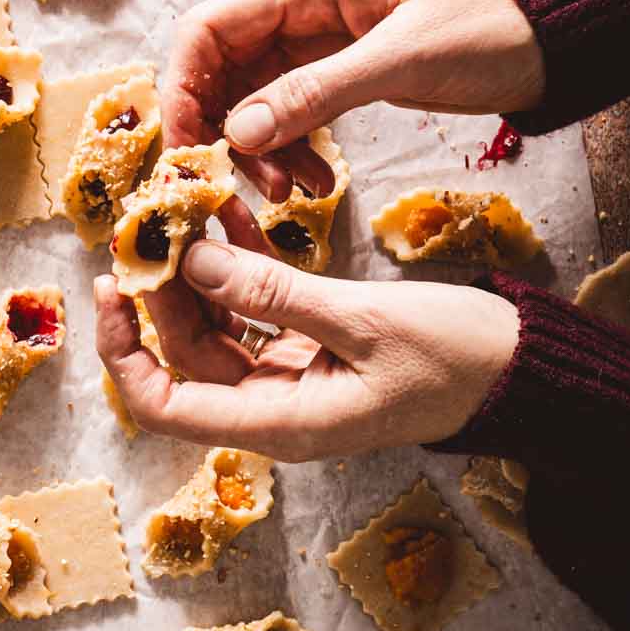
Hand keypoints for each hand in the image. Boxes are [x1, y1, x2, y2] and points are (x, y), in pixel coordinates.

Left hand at [95, 240, 519, 460]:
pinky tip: (230, 222)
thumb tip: (190, 261)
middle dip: (157, 292)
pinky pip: (250, 316)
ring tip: (186, 209)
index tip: (110, 287)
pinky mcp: (307, 354)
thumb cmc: (453, 357)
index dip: (122, 352)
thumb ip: (274, 293)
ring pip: (212, 331)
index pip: (164, 405)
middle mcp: (271, 409)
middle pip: (181, 355)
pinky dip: (237, 274)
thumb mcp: (363, 320)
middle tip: (149, 221)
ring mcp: (288, 382)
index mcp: (278, 421)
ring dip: (194, 276)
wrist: (519, 369)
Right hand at [165, 0, 544, 202]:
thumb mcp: (401, 60)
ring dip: (259, 152)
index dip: (182, 88)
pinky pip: (286, 116)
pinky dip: (290, 153)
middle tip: (239, 187)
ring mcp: (312, 40)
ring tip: (293, 193)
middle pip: (218, 69)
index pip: (207, 28)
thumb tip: (237, 132)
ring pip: (250, 101)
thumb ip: (316, 92)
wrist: (546, 37)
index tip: (185, 149)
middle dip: (221, 132)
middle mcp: (297, 5)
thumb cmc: (485, 29)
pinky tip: (315, 183)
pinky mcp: (332, 72)